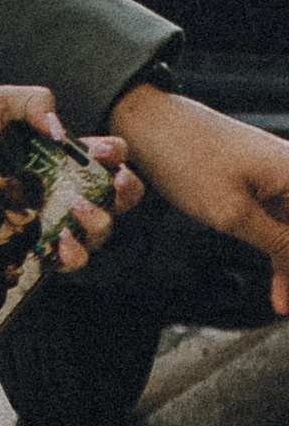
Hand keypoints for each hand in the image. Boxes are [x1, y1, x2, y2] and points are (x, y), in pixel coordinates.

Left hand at [0, 84, 139, 268]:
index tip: (100, 152)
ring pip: (101, 232)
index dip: (115, 155)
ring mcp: (52, 223)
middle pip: (119, 197)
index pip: (110, 158)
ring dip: (100, 223)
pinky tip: (62, 244)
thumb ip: (31, 100)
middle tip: (110, 184)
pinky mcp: (34, 250)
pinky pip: (68, 261)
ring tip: (77, 212)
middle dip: (126, 191)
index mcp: (64, 158)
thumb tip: (59, 128)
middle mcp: (65, 192)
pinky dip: (74, 255)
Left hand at [107, 84, 288, 315]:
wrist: (149, 123)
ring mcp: (276, 174)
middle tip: (286, 302)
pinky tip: (278, 281)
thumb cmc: (186, 157)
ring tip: (283, 302)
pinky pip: (278, 220)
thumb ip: (279, 243)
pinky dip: (277, 250)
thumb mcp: (233, 213)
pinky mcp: (258, 179)